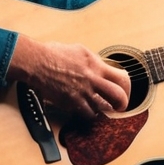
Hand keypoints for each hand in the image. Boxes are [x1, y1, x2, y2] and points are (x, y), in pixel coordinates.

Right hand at [8, 32, 130, 119]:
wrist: (36, 62)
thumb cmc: (54, 53)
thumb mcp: (80, 50)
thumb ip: (94, 60)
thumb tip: (102, 66)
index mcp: (96, 65)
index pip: (121, 77)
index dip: (127, 86)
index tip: (125, 90)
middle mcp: (91, 79)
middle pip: (117, 95)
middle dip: (122, 103)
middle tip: (121, 106)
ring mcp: (82, 91)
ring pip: (103, 107)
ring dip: (104, 109)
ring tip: (103, 109)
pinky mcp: (71, 101)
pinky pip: (86, 113)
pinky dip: (89, 114)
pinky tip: (87, 110)